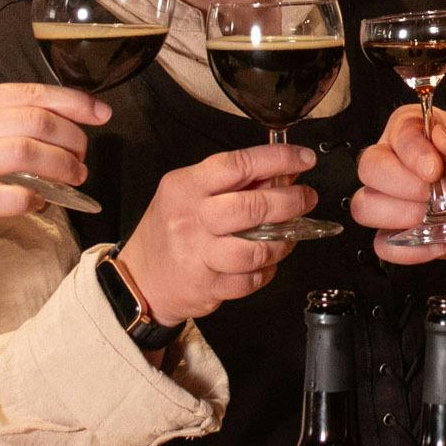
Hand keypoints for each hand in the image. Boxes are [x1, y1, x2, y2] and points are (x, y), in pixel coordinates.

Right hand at [0, 82, 110, 277]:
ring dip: (60, 168)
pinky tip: (39, 204)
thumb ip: (0, 121)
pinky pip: (6, 197)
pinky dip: (33, 201)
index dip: (74, 102)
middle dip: (72, 139)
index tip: (102, 114)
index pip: (31, 92)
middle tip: (83, 158)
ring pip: (26, 154)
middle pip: (35, 120)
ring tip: (73, 179)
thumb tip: (60, 124)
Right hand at [117, 142, 320, 324]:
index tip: (304, 158)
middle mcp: (191, 219)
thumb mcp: (189, 193)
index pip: (237, 165)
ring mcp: (198, 255)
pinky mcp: (207, 287)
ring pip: (256, 250)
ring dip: (282, 242)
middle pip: (252, 207)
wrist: (139, 278)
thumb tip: (282, 174)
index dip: (277, 159)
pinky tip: (266, 262)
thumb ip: (232, 183)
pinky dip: (266, 271)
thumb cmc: (169, 229)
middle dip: (290, 201)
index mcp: (186, 187)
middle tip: (307, 198)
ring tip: (288, 236)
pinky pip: (249, 280)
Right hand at [351, 104, 445, 264]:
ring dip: (397, 215)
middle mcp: (397, 161)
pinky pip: (382, 245)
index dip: (412, 152)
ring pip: (364, 206)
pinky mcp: (401, 232)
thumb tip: (442, 135)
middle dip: (401, 184)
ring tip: (435, 216)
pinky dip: (408, 249)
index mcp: (418, 130)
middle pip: (369, 168)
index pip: (397, 132)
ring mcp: (395, 199)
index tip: (436, 169)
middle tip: (441, 194)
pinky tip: (439, 241)